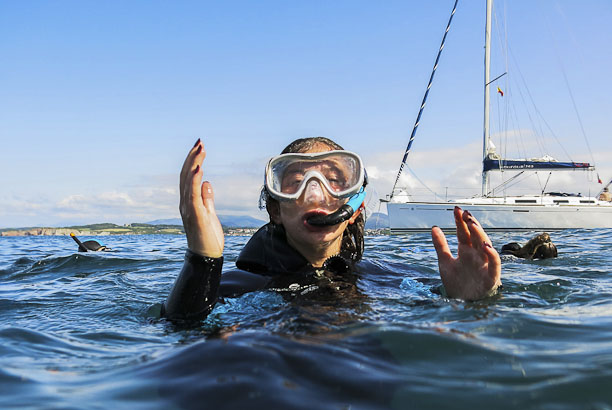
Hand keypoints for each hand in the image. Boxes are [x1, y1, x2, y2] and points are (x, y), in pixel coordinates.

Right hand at [179, 139, 223, 257]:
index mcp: (188, 202)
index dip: (192, 162)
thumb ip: (207, 198)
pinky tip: (198, 169)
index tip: (200, 148)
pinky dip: (193, 181)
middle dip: (192, 158)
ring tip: (200, 150)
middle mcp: (185, 203)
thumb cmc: (208, 238)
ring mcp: (188, 209)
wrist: (206, 257)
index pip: (187, 178)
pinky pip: (192, 195)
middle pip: (185, 176)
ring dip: (193, 164)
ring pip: (187, 182)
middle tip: (200, 142)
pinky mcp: (195, 215)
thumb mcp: (209, 214)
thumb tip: (206, 183)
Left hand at [431, 206, 500, 299]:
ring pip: (485, 246)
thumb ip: (440, 245)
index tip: (456, 209)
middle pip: (476, 236)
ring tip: (472, 224)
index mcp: (466, 251)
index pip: (464, 233)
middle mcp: (476, 255)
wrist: (461, 303)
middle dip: (471, 224)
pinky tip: (486, 246)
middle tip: (465, 213)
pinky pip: (495, 264)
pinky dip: (492, 255)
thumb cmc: (456, 282)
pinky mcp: (491, 277)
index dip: (460, 221)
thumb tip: (434, 228)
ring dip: (480, 234)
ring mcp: (484, 265)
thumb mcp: (444, 262)